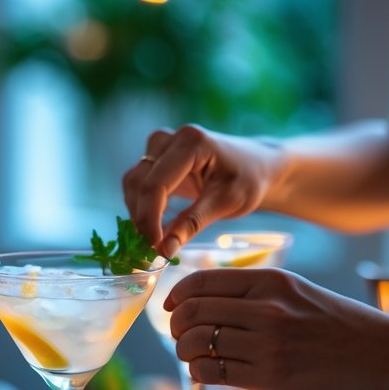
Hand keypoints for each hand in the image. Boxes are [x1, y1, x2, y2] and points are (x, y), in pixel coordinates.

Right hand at [122, 125, 286, 257]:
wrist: (256, 165)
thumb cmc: (248, 180)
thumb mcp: (227, 203)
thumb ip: (193, 224)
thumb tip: (165, 250)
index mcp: (191, 143)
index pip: (156, 185)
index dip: (149, 218)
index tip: (154, 247)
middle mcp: (169, 139)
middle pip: (139, 183)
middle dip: (142, 218)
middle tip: (153, 249)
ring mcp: (160, 146)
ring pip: (133, 184)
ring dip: (139, 214)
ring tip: (156, 240)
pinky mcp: (156, 159)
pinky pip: (138, 185)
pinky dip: (142, 208)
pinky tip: (156, 227)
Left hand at [164, 267, 388, 389]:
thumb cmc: (347, 329)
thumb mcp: (301, 294)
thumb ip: (259, 296)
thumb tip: (210, 305)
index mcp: (272, 281)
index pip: (202, 282)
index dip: (177, 297)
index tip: (171, 308)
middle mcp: (267, 308)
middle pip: (192, 312)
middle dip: (176, 327)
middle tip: (181, 338)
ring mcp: (269, 343)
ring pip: (197, 343)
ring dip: (185, 353)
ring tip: (194, 358)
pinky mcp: (273, 377)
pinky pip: (214, 371)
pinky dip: (200, 373)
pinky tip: (207, 374)